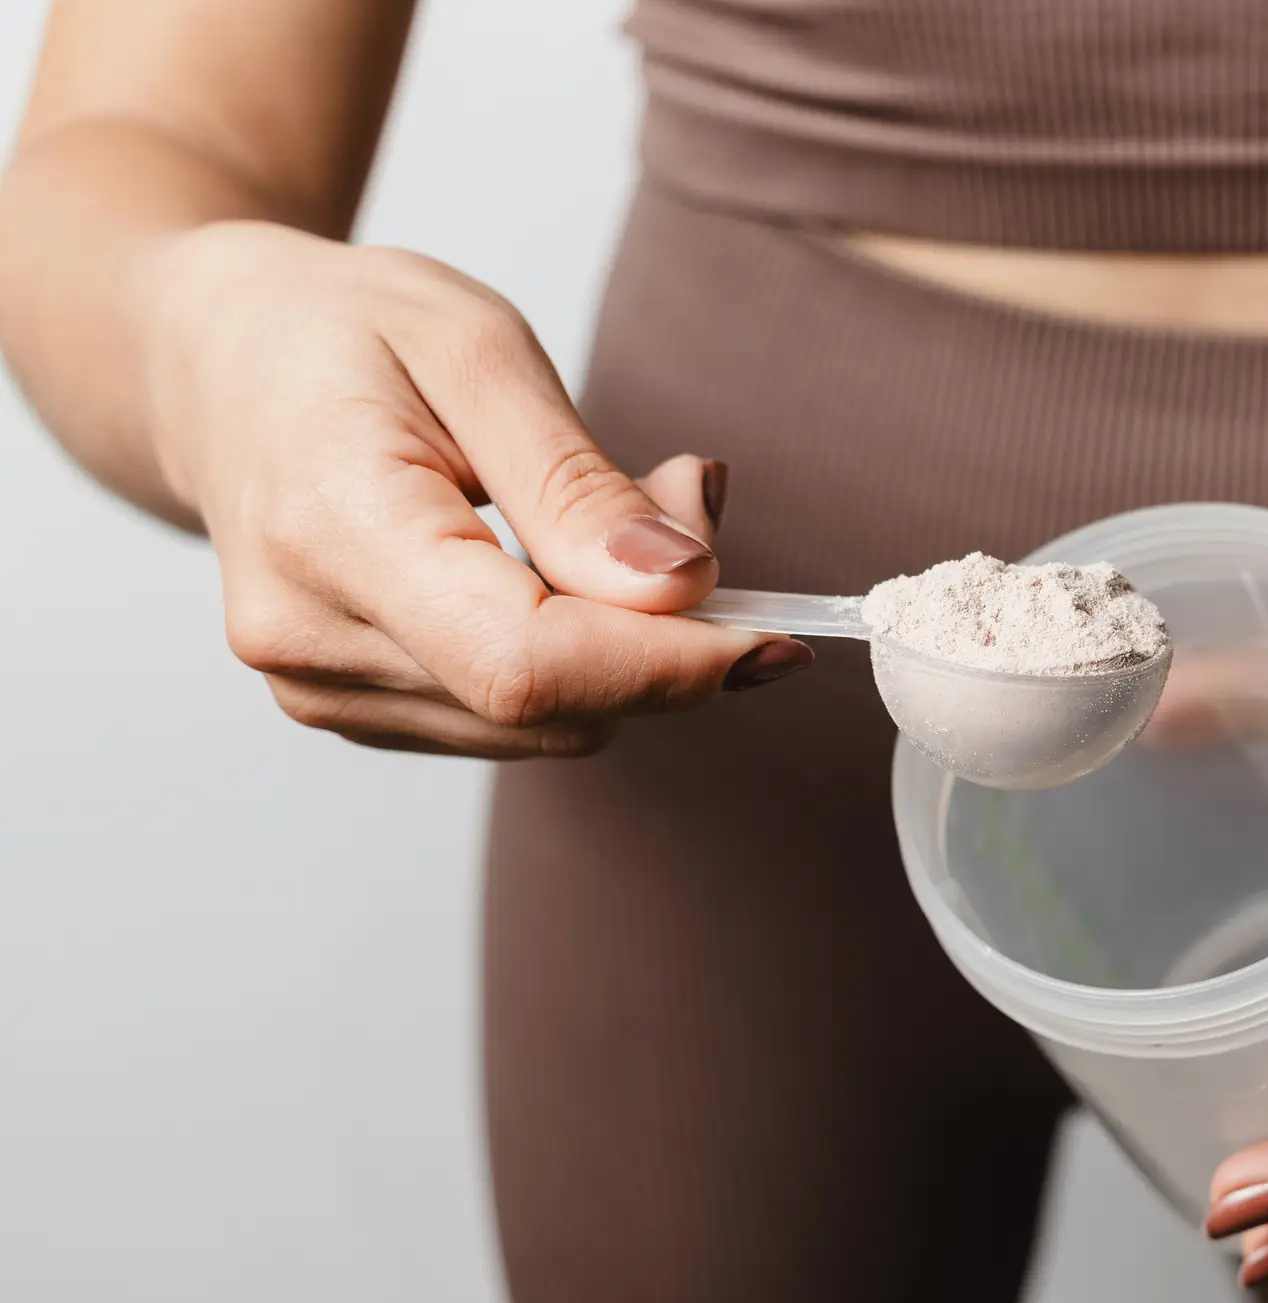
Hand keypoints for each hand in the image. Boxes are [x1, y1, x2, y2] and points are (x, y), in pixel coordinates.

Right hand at [141, 221, 805, 757]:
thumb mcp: (477, 350)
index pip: (528, 665)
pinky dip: (576, 658)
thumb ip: (580, 485)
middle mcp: (310, 638)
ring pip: (547, 726)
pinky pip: (512, 719)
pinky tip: (553, 567)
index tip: (774, 634)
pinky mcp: (354, 707)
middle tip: (683, 494)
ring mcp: (321, 688)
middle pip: (550, 705)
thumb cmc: (341, 331)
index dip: (669, 665)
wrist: (213, 359)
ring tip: (601, 512)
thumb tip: (684, 589)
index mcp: (332, 530)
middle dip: (662, 631)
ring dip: (623, 642)